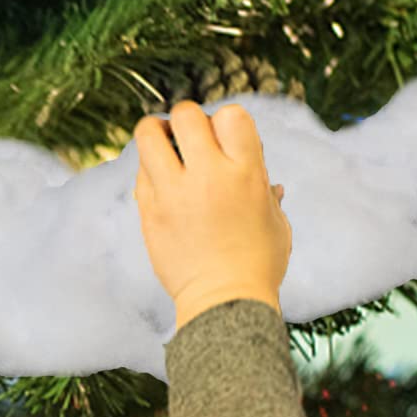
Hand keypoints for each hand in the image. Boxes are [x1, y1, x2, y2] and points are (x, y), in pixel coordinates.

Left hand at [132, 101, 292, 327]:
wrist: (224, 302)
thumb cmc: (258, 264)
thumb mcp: (276, 222)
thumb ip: (266, 193)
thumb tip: (269, 183)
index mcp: (247, 173)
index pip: (231, 115)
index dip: (226, 120)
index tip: (224, 137)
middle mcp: (208, 175)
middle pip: (186, 114)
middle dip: (187, 118)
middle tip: (188, 136)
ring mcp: (173, 191)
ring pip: (148, 133)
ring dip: (155, 132)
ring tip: (163, 144)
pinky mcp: (149, 210)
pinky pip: (140, 171)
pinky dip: (149, 167)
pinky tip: (160, 179)